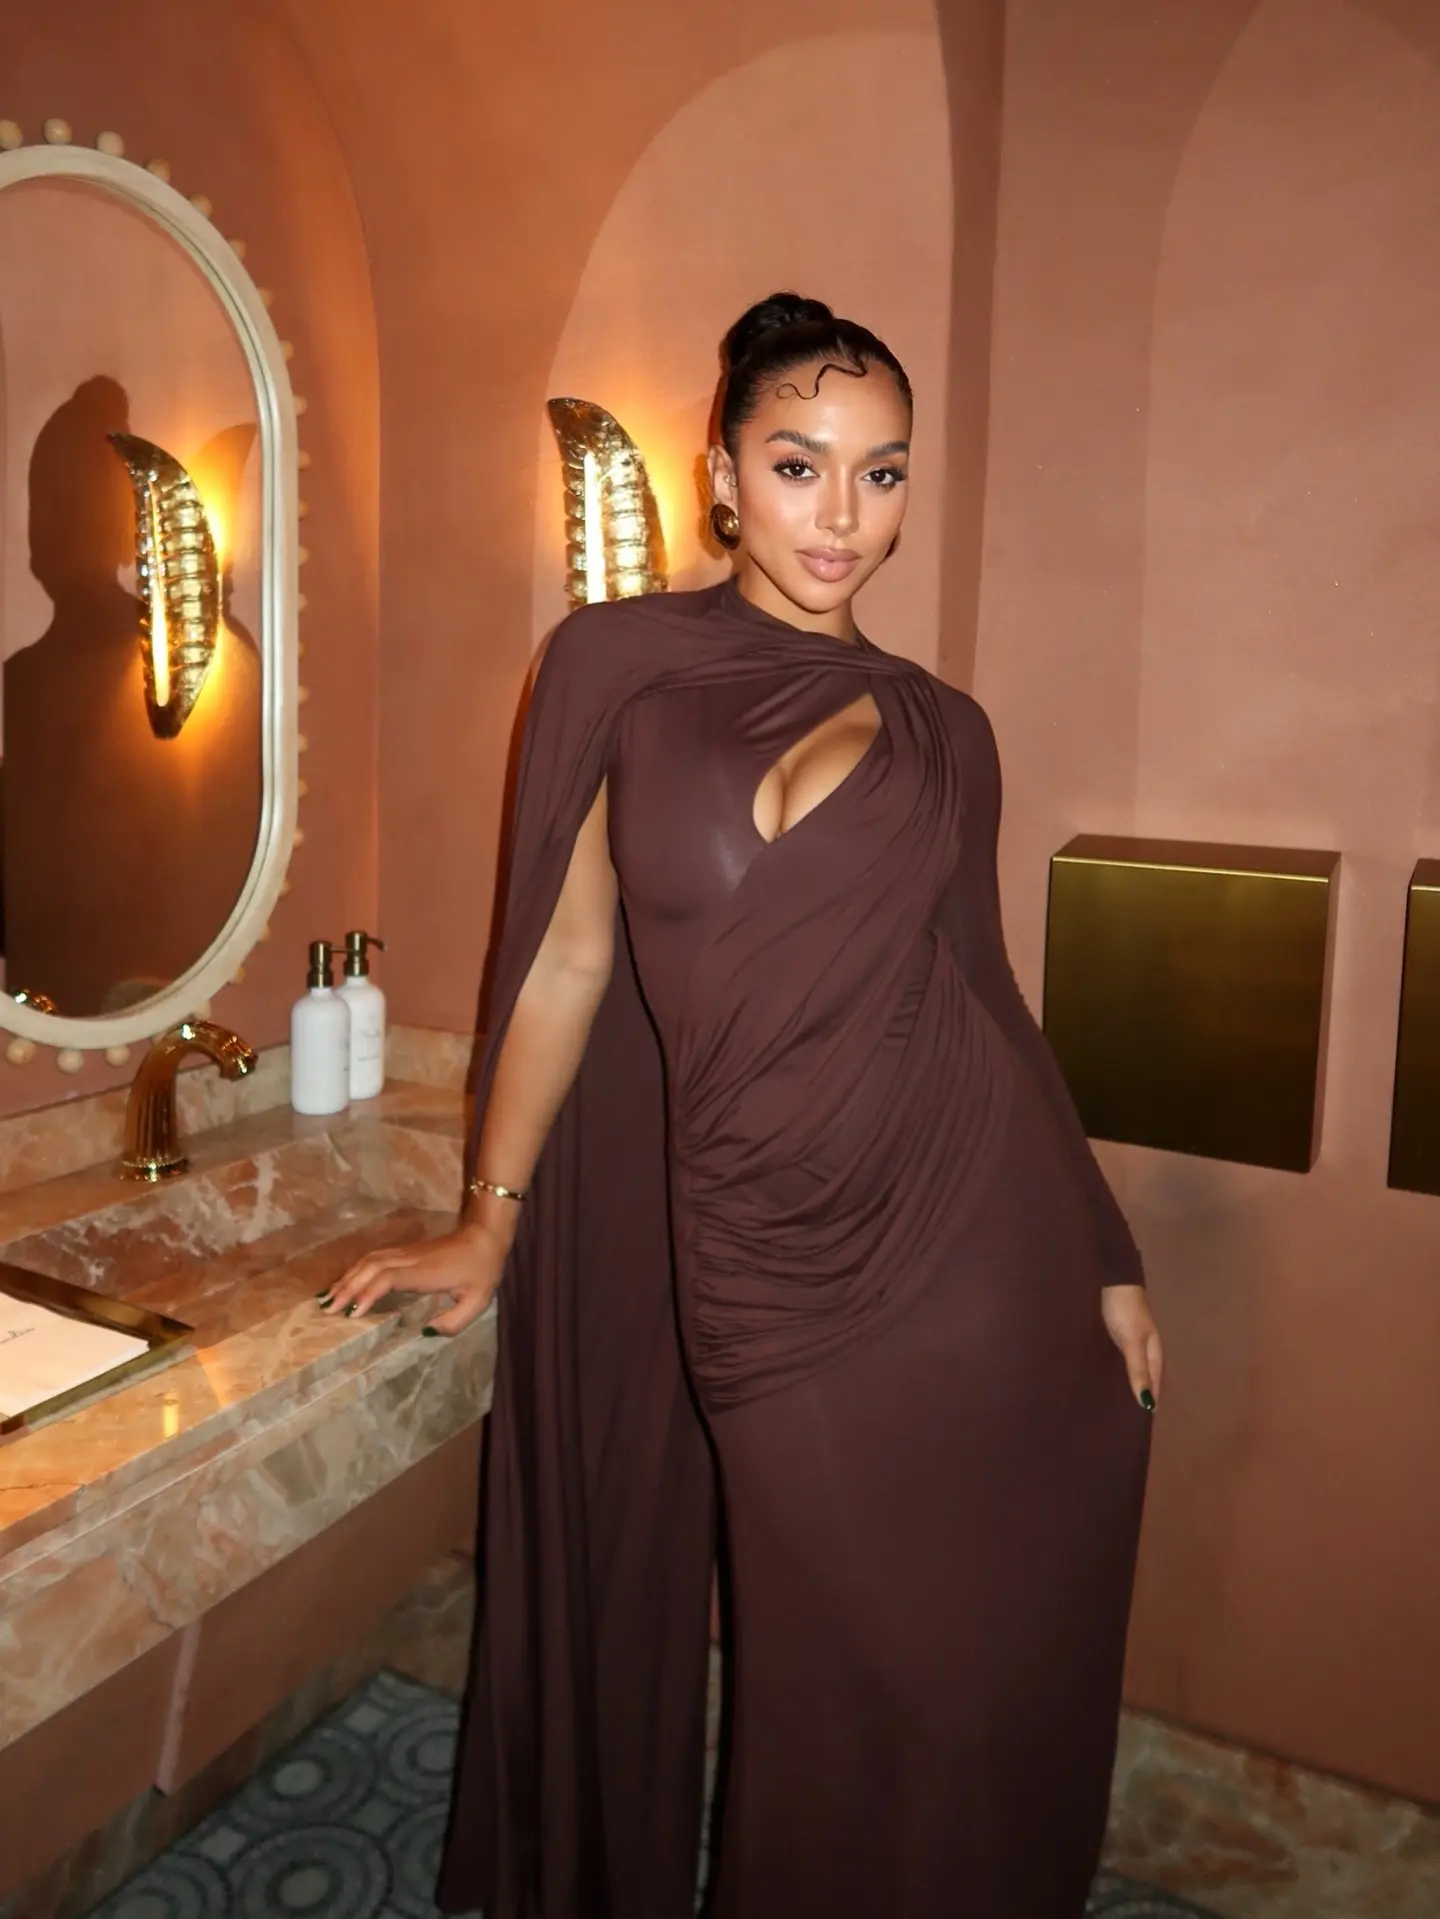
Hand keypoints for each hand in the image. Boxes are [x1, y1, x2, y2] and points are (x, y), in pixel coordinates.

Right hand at [320, 1221, 506, 1335]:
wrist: (484, 1236)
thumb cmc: (482, 1270)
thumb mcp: (477, 1301)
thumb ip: (453, 1322)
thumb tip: (426, 1332)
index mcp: (426, 1272)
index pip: (389, 1279)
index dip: (369, 1293)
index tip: (353, 1312)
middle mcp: (410, 1259)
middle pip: (371, 1268)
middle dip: (348, 1288)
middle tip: (328, 1309)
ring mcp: (406, 1252)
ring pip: (369, 1260)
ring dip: (348, 1278)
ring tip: (329, 1298)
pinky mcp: (405, 1250)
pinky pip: (374, 1258)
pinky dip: (357, 1269)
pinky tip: (347, 1281)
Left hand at [1101, 1284, 1162, 1411]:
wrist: (1112, 1279)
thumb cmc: (1125, 1311)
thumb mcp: (1132, 1342)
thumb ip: (1138, 1370)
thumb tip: (1147, 1404)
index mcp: (1154, 1354)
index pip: (1154, 1386)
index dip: (1149, 1403)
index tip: (1139, 1424)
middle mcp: (1145, 1351)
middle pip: (1144, 1379)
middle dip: (1137, 1396)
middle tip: (1123, 1419)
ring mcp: (1132, 1342)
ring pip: (1132, 1370)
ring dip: (1126, 1383)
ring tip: (1110, 1403)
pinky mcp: (1117, 1336)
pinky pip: (1119, 1360)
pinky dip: (1115, 1370)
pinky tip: (1104, 1377)